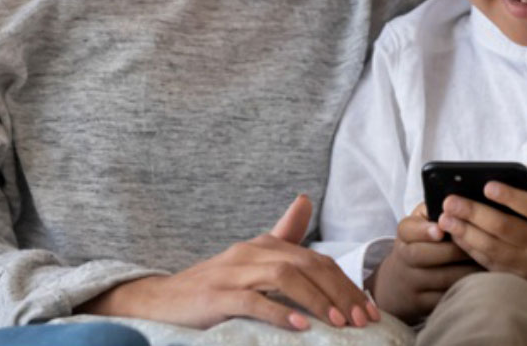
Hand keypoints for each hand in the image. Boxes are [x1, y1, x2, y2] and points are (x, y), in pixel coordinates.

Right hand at [77, 194, 380, 330]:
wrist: (159, 302)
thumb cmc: (212, 286)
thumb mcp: (250, 260)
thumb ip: (281, 234)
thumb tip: (304, 200)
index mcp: (264, 245)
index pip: (316, 259)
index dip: (346, 282)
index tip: (368, 310)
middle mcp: (251, 253)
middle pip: (307, 265)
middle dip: (340, 292)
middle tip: (361, 321)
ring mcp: (232, 273)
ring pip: (284, 277)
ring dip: (316, 299)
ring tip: (338, 323)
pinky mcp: (216, 296)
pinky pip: (252, 301)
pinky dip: (280, 312)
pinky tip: (301, 327)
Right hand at [368, 202, 478, 323]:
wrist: (399, 283)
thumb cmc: (420, 244)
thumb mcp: (420, 223)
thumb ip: (434, 209)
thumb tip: (460, 199)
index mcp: (404, 235)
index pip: (408, 230)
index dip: (424, 230)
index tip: (440, 230)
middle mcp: (404, 258)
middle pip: (425, 255)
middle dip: (454, 250)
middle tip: (479, 243)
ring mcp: (412, 283)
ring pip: (442, 278)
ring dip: (466, 270)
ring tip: (487, 261)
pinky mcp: (422, 304)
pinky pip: (446, 297)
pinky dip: (465, 289)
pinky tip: (481, 281)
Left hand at [438, 147, 526, 309]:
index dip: (510, 197)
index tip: (487, 185)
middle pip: (506, 229)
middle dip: (475, 214)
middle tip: (450, 201)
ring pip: (494, 250)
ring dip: (466, 234)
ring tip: (444, 218)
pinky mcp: (522, 281)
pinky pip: (492, 266)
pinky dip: (472, 252)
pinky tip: (456, 237)